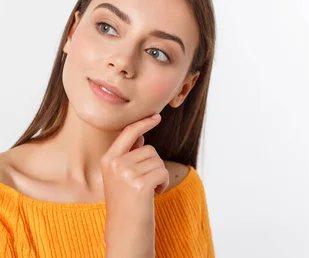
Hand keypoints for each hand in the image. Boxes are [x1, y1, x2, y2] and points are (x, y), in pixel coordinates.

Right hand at [101, 113, 168, 256]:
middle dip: (153, 165)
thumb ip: (129, 154)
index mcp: (108, 159)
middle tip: (143, 183)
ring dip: (159, 175)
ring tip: (146, 190)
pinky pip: (163, 172)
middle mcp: (115, 164)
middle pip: (150, 149)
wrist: (125, 228)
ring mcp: (126, 174)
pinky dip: (163, 184)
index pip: (128, 133)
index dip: (143, 123)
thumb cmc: (126, 201)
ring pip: (158, 161)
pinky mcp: (140, 184)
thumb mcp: (121, 175)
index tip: (156, 116)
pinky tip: (153, 195)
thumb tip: (141, 134)